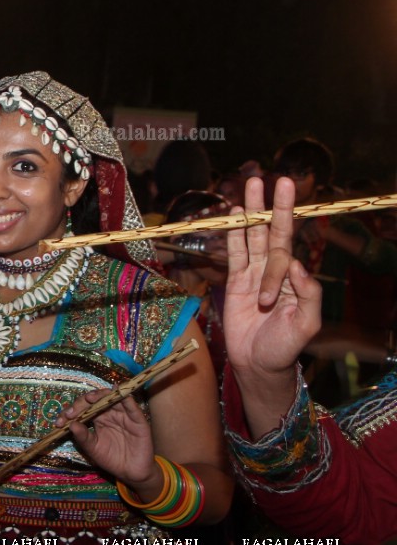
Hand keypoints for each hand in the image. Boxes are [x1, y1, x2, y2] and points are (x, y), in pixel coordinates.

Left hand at [57, 389, 158, 492]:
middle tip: (72, 412)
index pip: (82, 408)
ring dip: (100, 395)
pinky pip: (131, 405)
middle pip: (95, 400)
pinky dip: (124, 397)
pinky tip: (117, 392)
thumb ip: (83, 437)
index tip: (60, 422)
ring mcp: (123, 414)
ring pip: (111, 397)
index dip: (71, 412)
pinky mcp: (137, 418)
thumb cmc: (111, 459)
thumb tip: (71, 425)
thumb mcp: (93, 449)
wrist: (131, 472)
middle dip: (82, 403)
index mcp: (96, 418)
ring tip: (90, 398)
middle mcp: (109, 413)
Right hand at [224, 177, 321, 379]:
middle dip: (275, 206)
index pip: (289, 250)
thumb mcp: (307, 324)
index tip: (282, 224)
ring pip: (253, 237)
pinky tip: (235, 215)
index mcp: (296, 279)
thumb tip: (296, 264)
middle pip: (274, 232)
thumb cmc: (286, 347)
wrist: (258, 364)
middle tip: (278, 180)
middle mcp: (276, 271)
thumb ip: (308, 294)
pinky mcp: (237, 282)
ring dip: (253, 212)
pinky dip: (235, 234)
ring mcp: (255, 274)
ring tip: (252, 185)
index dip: (285, 233)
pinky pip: (235, 253)